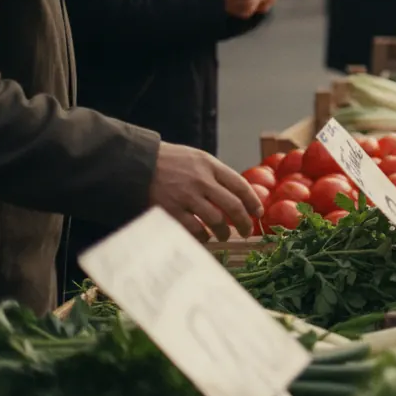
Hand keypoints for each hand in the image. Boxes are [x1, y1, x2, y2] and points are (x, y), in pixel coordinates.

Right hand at [148, 143, 263, 241]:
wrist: (138, 162)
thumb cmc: (170, 161)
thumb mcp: (197, 158)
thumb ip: (215, 174)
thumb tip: (236, 194)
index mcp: (210, 165)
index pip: (240, 185)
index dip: (253, 202)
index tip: (258, 213)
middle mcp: (201, 181)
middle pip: (233, 206)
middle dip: (244, 222)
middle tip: (247, 232)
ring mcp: (186, 196)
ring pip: (216, 221)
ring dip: (224, 232)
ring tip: (224, 236)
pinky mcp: (171, 210)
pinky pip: (194, 229)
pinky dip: (202, 237)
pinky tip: (204, 237)